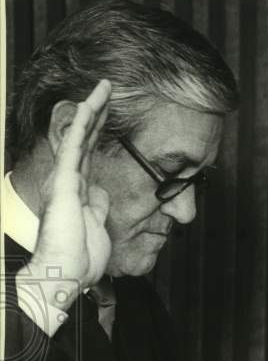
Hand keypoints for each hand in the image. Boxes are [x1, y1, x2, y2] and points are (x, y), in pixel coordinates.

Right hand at [28, 80, 112, 300]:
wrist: (66, 272)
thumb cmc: (80, 257)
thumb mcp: (97, 226)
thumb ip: (98, 205)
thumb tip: (102, 192)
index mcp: (78, 191)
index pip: (89, 154)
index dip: (98, 132)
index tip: (108, 113)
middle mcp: (69, 180)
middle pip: (84, 139)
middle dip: (96, 113)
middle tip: (106, 89)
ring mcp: (65, 179)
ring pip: (79, 136)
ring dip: (91, 110)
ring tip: (102, 88)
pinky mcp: (65, 182)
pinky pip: (74, 147)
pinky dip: (82, 126)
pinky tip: (89, 106)